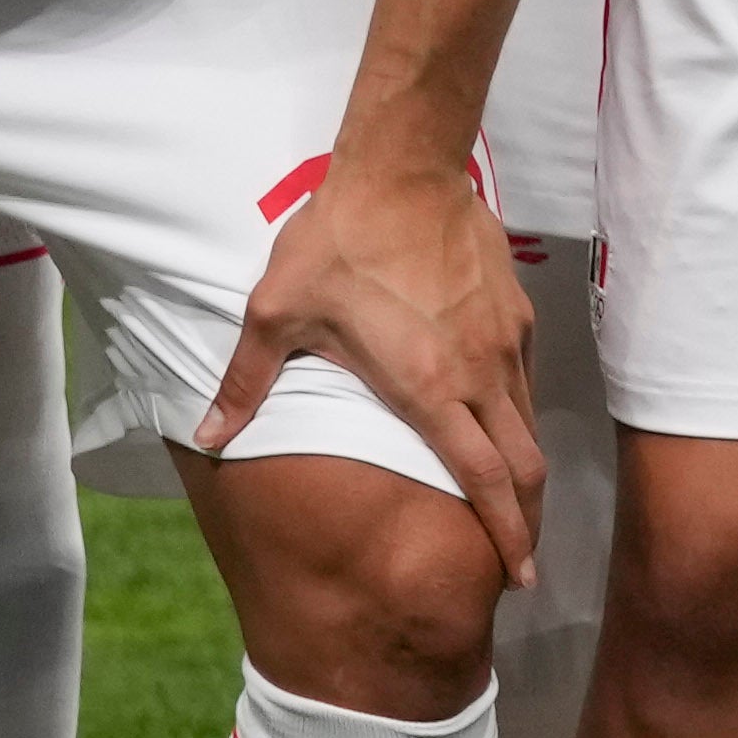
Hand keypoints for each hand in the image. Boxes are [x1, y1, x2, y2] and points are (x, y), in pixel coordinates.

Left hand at [217, 146, 541, 597]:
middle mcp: (479, 372)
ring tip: (510, 494)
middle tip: (521, 560)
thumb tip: (208, 438)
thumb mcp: (275, 313)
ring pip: (527, 418)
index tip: (519, 572)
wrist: (403, 165)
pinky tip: (494, 410)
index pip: (485, 479)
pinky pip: (522, 375)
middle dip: (529, 518)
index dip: (508, 533)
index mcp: (429, 388)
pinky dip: (515, 410)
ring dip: (522, 464)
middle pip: (525, 462)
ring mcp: (505, 339)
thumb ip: (246, 382)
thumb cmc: (336, 241)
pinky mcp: (513, 309)